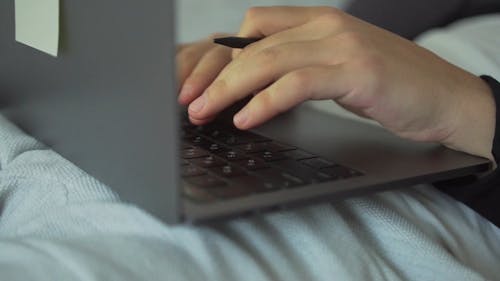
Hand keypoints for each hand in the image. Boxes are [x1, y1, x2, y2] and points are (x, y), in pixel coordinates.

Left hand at [186, 7, 494, 159]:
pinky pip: (298, 84)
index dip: (215, 53)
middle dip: (211, 75)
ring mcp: (342, 45)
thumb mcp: (332, 69)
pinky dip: (266, 101)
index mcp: (316, 21)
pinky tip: (246, 118)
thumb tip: (245, 86)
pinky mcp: (357, 71)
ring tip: (202, 113)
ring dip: (227, 89)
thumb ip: (294, 68)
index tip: (190, 81)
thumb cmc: (386, 86)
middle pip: (250, 45)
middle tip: (184, 101)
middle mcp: (325, 26)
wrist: (443, 97)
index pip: (250, 28)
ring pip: (267, 61)